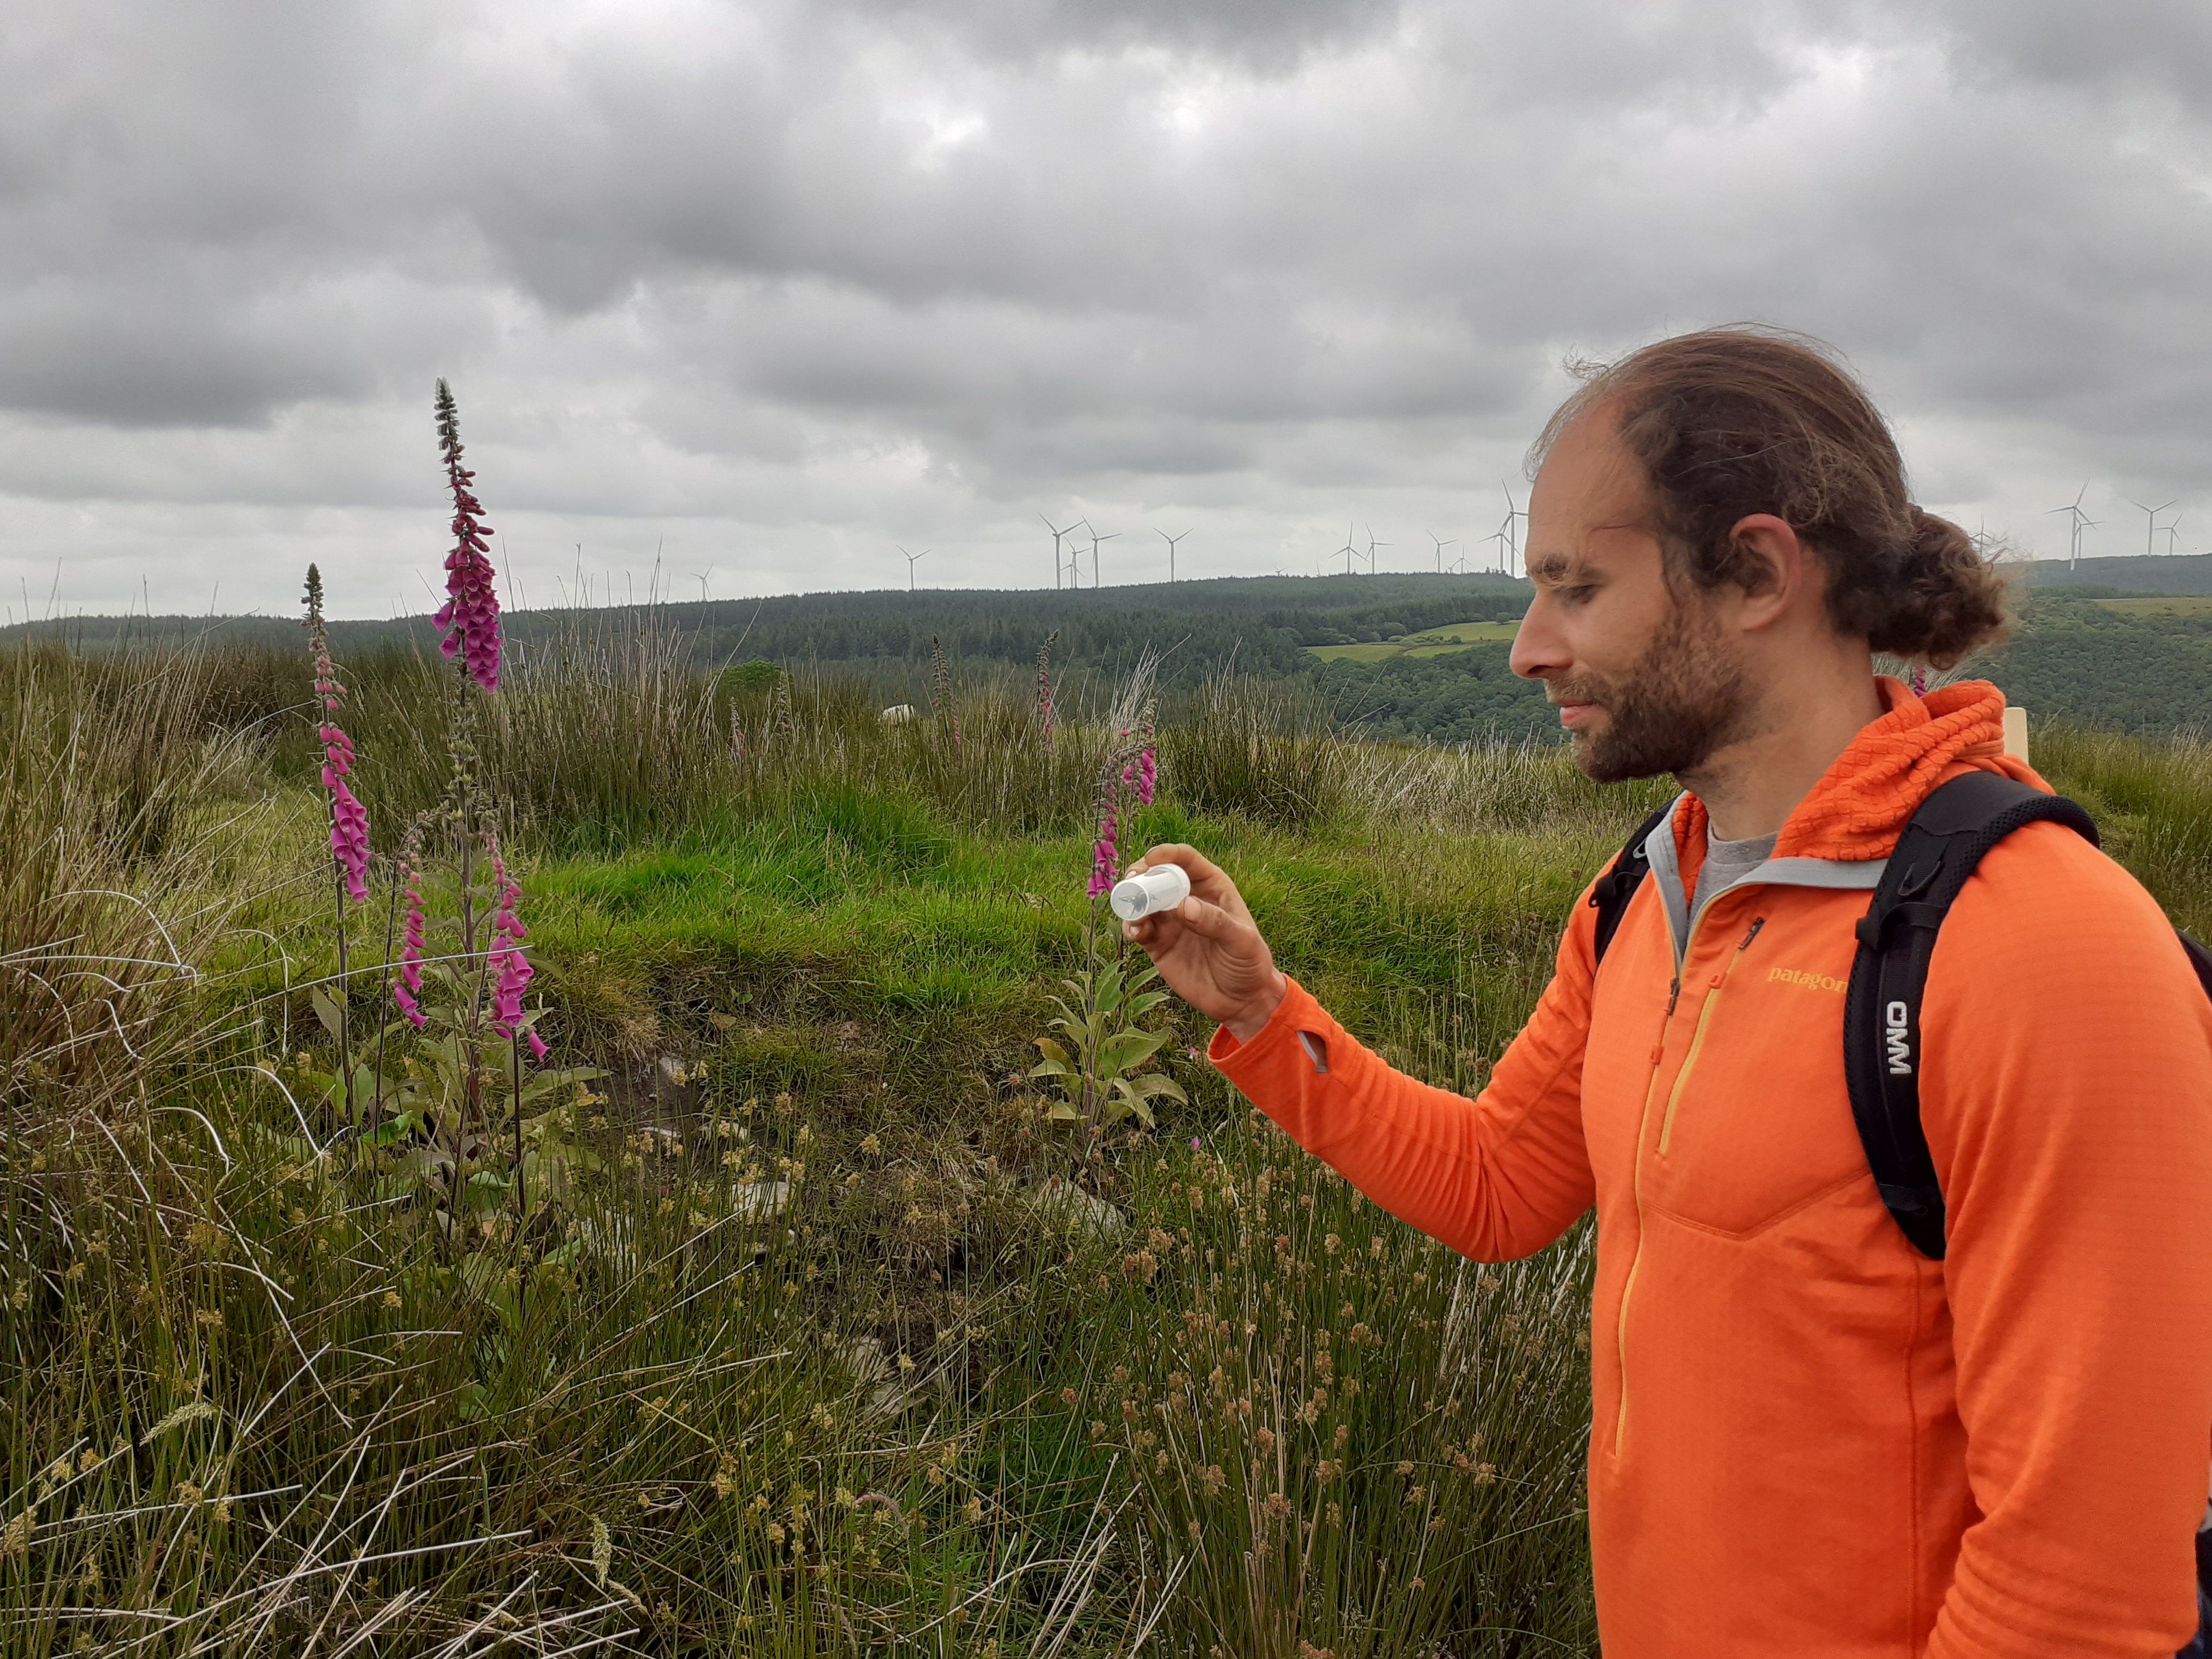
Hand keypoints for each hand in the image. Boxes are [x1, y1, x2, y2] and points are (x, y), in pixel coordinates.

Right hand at [1119, 844, 1287, 1042]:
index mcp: (1211, 886)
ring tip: (1132, 912)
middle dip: (1141, 875)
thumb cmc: (1249, 963)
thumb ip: (1216, 922)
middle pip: (1157, 875)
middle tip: (1132, 884)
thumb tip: (1184, 906)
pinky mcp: (1158, 943)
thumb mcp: (1242, 942)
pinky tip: (1135, 932)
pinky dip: (1130, 926)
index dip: (1167, 854)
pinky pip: (1137, 927)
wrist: (1241, 1000)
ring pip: (1142, 901)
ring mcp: (1170, 920)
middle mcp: (1187, 898)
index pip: (1186, 860)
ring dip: (1131, 901)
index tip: (1151, 860)